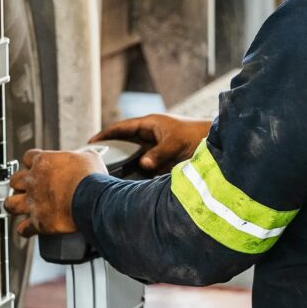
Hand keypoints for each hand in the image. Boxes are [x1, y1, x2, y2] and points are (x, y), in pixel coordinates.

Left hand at [5, 148, 107, 237]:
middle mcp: (33, 181)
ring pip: (10, 204)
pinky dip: (25, 230)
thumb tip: (85, 156)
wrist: (92, 199)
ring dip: (15, 206)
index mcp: (44, 162)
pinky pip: (23, 229)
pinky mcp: (38, 221)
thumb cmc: (90, 178)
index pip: (27, 157)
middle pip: (14, 181)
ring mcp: (33, 202)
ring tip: (21, 208)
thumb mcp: (89, 157)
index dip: (31, 163)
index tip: (36, 167)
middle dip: (19, 185)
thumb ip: (81, 156)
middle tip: (27, 188)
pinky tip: (29, 229)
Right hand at [90, 114, 211, 173]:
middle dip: (110, 151)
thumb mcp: (175, 143)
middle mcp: (150, 136)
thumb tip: (143, 165)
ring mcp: (155, 149)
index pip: (122, 128)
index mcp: (150, 124)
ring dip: (123, 165)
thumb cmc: (196, 136)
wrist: (215, 143)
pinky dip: (135, 174)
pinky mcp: (161, 161)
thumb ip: (159, 153)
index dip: (106, 134)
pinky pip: (144, 168)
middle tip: (93, 161)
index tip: (91, 142)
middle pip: (124, 143)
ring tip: (106, 175)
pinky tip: (126, 183)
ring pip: (133, 157)